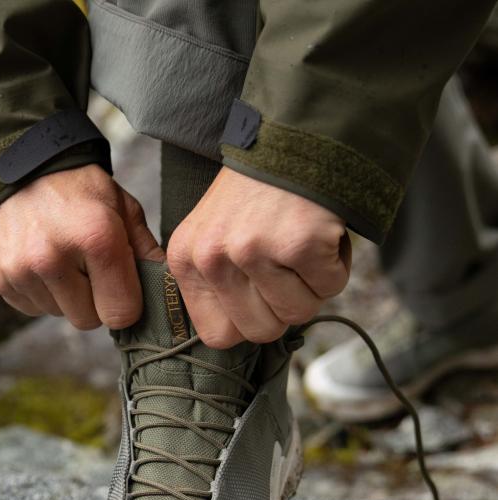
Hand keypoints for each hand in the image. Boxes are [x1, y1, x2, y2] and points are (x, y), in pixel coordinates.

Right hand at [0, 164, 163, 326]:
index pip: (121, 314)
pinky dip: (39, 292)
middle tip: (88, 269)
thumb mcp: (122, 208)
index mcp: (95, 238)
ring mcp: (20, 269)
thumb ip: (146, 252)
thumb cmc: (80, 190)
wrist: (17, 163)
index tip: (121, 284)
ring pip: (58, 314)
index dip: (125, 302)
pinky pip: (30, 308)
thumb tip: (169, 293)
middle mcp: (52, 257)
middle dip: (94, 302)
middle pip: (88, 321)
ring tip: (61, 258)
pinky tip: (39, 261)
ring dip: (65, 296)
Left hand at [167, 168, 351, 347]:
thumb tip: (242, 335)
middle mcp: (212, 257)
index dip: (249, 322)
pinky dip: (338, 265)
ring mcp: (253, 249)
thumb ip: (218, 285)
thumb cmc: (259, 196)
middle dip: (285, 307)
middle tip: (289, 268)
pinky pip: (330, 287)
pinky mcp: (297, 242)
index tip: (261, 294)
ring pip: (298, 313)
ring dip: (314, 286)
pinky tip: (322, 233)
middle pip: (261, 332)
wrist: (297, 138)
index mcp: (186, 260)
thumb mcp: (216, 236)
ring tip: (304, 246)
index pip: (218, 336)